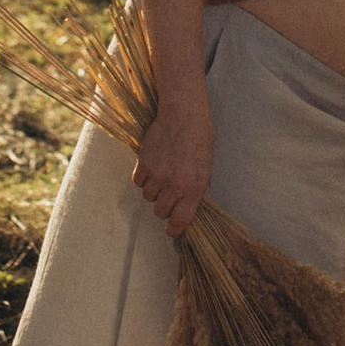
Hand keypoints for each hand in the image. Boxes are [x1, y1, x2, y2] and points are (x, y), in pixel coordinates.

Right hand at [132, 87, 214, 237]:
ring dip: (154, 190)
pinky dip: (143, 177)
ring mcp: (157, 174)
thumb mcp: (207, 168)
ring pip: (148, 197)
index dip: (174, 230)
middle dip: (164, 207)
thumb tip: (184, 209)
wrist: (184, 114)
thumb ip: (196, 189)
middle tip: (168, 194)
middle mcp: (175, 185)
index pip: (180, 221)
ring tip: (162, 173)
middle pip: (160, 212)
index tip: (171, 231)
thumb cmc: (200, 140)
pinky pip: (138, 182)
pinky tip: (152, 165)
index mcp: (194, 188)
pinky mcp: (143, 163)